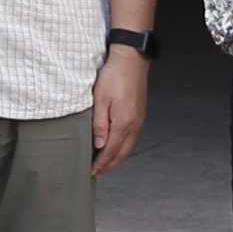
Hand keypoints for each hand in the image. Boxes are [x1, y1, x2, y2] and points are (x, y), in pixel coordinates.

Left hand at [92, 46, 150, 176]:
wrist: (132, 58)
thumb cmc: (114, 75)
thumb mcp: (100, 99)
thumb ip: (99, 124)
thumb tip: (99, 145)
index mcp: (123, 123)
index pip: (110, 151)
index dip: (101, 163)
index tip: (92, 171)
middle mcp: (134, 125)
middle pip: (122, 153)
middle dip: (110, 165)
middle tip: (98, 173)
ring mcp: (139, 120)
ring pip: (128, 147)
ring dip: (117, 157)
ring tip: (106, 163)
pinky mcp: (140, 114)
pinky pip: (132, 137)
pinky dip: (124, 147)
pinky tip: (117, 145)